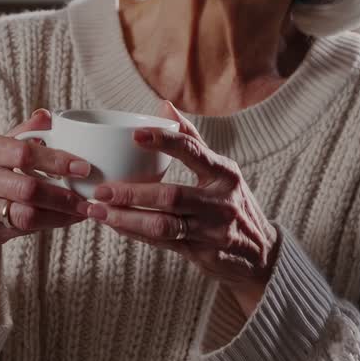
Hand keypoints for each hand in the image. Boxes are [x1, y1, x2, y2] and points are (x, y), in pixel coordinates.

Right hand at [0, 109, 92, 284]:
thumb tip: (50, 116)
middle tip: (87, 197)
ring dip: (61, 213)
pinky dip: (51, 224)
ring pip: (27, 214)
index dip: (56, 161)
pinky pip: (25, 230)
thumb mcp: (4, 146)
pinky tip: (68, 219)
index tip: (83, 167)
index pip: (24, 153)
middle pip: (27, 188)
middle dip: (63, 194)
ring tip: (83, 210)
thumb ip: (28, 131)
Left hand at [85, 100, 280, 314]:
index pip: (193, 152)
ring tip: (98, 211)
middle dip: (132, 193)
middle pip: (171, 196)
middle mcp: (220, 202)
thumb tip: (163, 105)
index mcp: (225, 173)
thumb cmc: (232, 201)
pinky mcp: (201, 254)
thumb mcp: (222, 170)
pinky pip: (162, 242)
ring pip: (163, 225)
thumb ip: (192, 139)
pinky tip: (114, 224)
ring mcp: (212, 231)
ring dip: (127, 219)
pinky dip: (135, 233)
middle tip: (101, 190)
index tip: (134, 135)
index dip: (164, 141)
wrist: (261, 255)